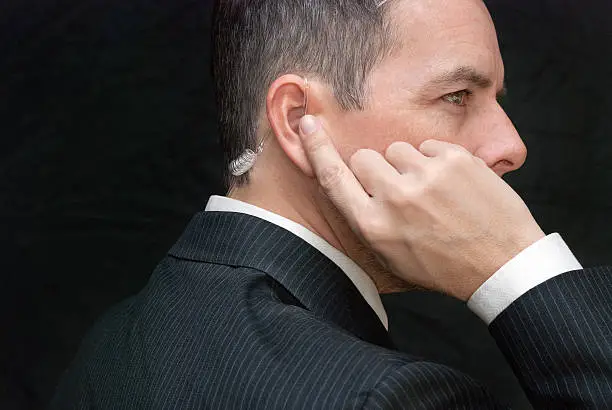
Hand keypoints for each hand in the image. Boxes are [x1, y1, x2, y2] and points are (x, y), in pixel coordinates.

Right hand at [298, 115, 544, 300]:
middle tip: (400, 189)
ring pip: (397, 149)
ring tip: (432, 192)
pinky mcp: (454, 159)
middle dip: (377, 169)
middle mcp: (394, 198)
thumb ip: (367, 218)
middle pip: (365, 158)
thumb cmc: (442, 264)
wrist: (501, 263)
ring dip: (408, 165)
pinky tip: (452, 185)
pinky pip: (428, 145)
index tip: (308, 124)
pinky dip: (436, 160)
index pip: (333, 178)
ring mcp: (426, 175)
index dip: (317, 149)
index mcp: (374, 225)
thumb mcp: (391, 255)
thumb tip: (352, 179)